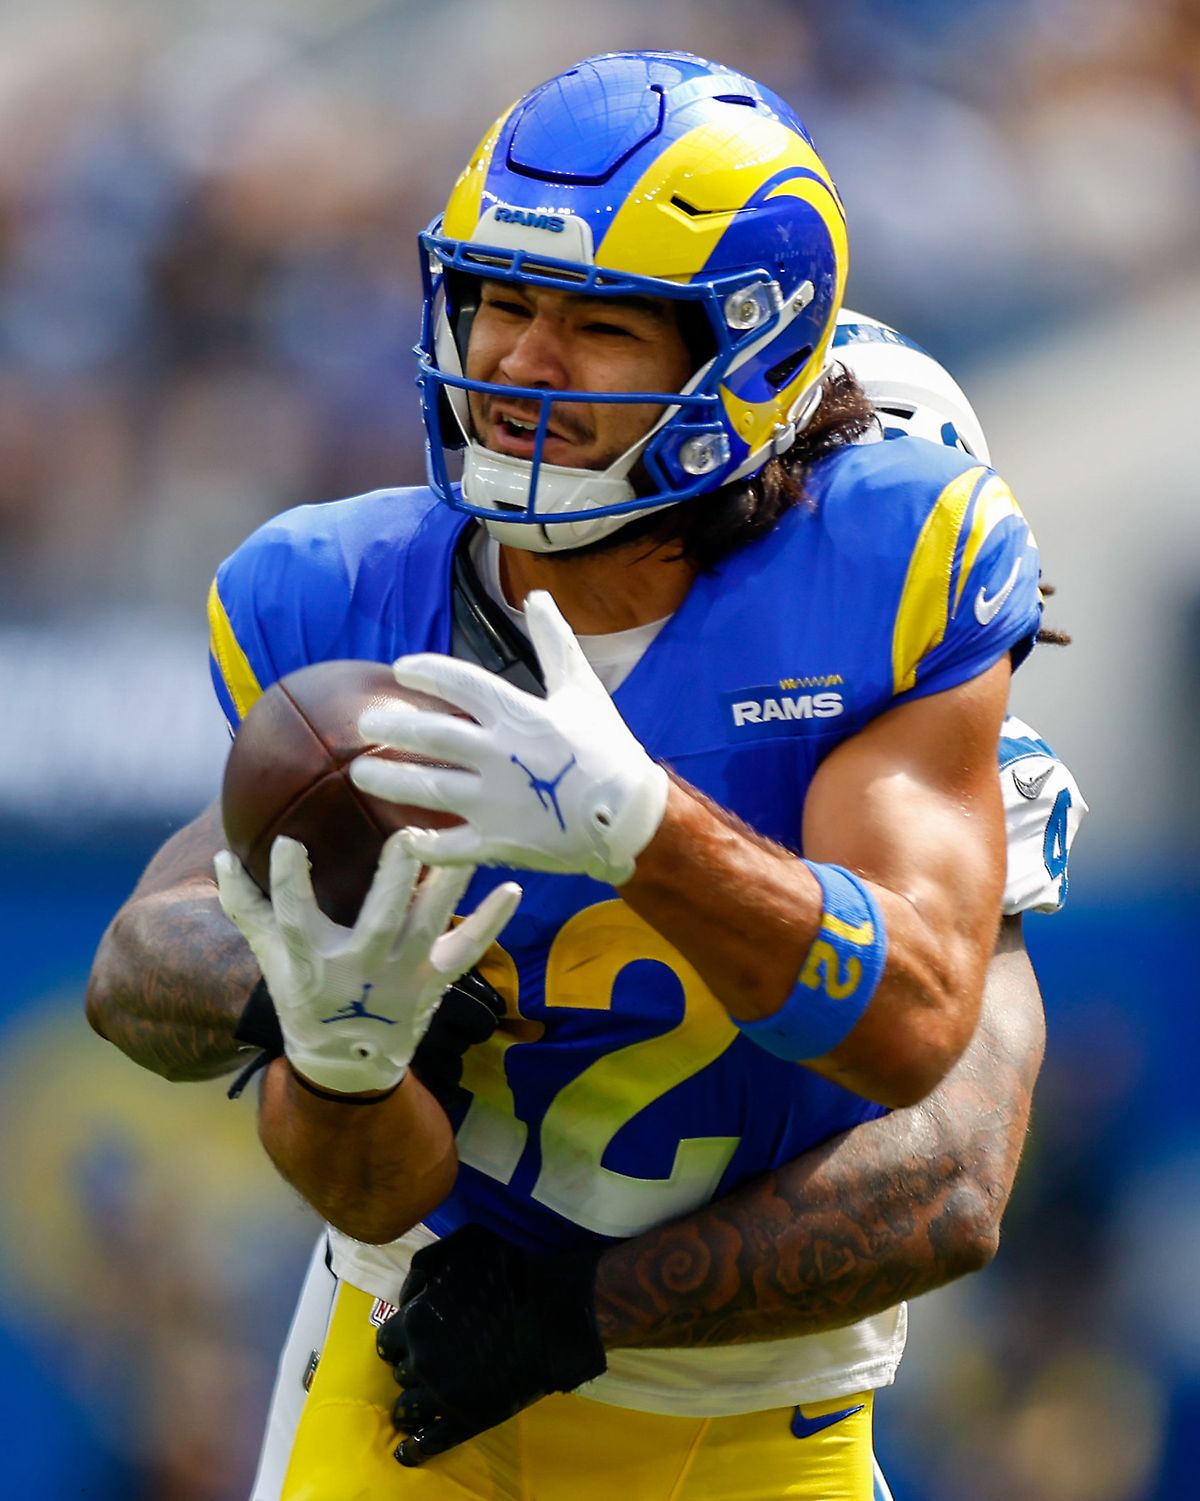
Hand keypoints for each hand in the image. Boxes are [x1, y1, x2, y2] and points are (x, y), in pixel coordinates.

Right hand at [214, 835, 519, 1093]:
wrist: (346, 1064)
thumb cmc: (305, 997)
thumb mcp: (271, 958)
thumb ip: (248, 907)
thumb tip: (222, 855)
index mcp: (312, 958)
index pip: (293, 915)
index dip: (289, 881)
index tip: (291, 844)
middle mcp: (359, 967)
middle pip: (380, 920)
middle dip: (395, 880)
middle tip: (410, 837)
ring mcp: (401, 976)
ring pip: (430, 926)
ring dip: (452, 887)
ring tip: (470, 847)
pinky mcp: (433, 982)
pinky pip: (467, 950)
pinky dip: (492, 922)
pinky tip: (513, 888)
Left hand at [348, 590, 668, 884]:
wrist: (633, 817)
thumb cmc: (609, 749)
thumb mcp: (583, 690)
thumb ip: (555, 643)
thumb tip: (537, 596)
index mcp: (520, 715)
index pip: (461, 684)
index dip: (427, 672)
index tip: (401, 669)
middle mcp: (500, 756)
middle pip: (432, 737)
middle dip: (393, 729)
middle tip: (365, 726)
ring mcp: (496, 802)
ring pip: (429, 789)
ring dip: (389, 781)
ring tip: (361, 775)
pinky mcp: (499, 843)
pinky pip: (450, 846)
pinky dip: (423, 845)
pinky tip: (401, 837)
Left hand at [376, 1224, 605, 1465]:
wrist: (552, 1313)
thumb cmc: (508, 1272)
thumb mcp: (462, 1244)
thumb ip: (425, 1262)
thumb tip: (407, 1291)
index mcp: (415, 1320)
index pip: (386, 1340)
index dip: (400, 1339)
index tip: (414, 1339)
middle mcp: (421, 1360)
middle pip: (398, 1372)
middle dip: (409, 1366)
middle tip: (429, 1362)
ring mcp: (441, 1395)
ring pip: (407, 1409)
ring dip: (410, 1405)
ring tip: (420, 1404)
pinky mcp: (464, 1421)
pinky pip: (427, 1443)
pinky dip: (413, 1448)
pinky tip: (407, 1450)